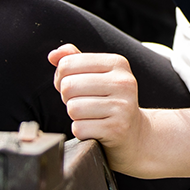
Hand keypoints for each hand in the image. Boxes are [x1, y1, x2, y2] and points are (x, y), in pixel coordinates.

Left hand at [49, 44, 147, 169]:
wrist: (136, 133)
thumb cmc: (110, 101)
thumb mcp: (97, 75)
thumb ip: (75, 60)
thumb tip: (53, 55)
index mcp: (118, 63)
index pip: (68, 63)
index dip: (61, 78)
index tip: (75, 87)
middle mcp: (123, 82)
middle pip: (68, 86)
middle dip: (67, 98)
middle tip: (82, 103)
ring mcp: (122, 106)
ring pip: (72, 108)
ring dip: (75, 115)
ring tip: (89, 115)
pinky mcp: (117, 129)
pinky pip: (79, 128)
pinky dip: (81, 130)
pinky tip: (94, 128)